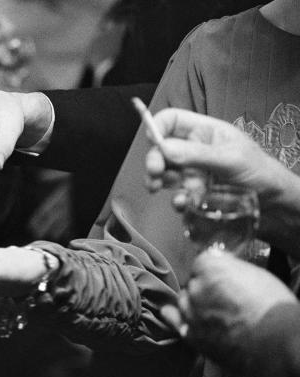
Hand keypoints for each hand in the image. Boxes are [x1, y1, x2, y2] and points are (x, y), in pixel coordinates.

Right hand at [145, 108, 287, 209]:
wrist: (275, 205)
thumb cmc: (261, 173)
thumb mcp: (230, 159)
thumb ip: (196, 154)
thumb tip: (163, 148)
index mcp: (204, 131)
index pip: (170, 120)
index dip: (156, 127)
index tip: (152, 143)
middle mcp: (194, 149)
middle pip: (161, 149)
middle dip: (155, 161)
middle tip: (154, 174)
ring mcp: (193, 171)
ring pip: (166, 173)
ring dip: (164, 183)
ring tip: (174, 193)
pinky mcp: (193, 192)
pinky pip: (176, 193)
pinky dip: (176, 199)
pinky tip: (183, 203)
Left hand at [161, 250, 295, 369]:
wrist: (276, 344)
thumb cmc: (273, 307)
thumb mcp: (257, 275)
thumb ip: (231, 267)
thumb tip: (221, 262)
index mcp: (211, 266)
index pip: (202, 261)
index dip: (213, 270)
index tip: (223, 277)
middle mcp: (195, 286)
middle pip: (193, 282)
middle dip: (204, 288)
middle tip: (222, 298)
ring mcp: (190, 310)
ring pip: (184, 300)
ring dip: (193, 303)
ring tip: (211, 312)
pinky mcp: (190, 333)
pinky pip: (172, 319)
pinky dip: (175, 316)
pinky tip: (180, 316)